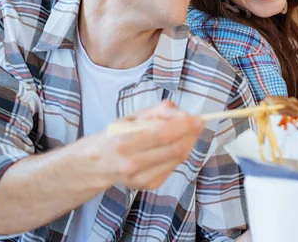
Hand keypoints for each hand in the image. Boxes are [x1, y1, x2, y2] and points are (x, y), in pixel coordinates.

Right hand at [89, 100, 204, 189]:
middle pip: (173, 148)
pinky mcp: (147, 185)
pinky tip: (178, 146)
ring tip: (191, 132)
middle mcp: (132, 163)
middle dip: (191, 134)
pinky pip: (172, 167)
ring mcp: (140, 178)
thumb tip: (180, 112)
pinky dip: (179, 155)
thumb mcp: (129, 118)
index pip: (162, 134)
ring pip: (176, 159)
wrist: (97, 164)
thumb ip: (154, 112)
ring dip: (189, 143)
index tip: (196, 117)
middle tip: (200, 123)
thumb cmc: (115, 136)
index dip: (183, 126)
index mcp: (124, 142)